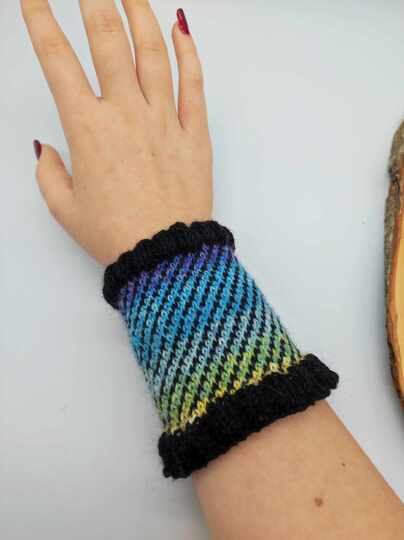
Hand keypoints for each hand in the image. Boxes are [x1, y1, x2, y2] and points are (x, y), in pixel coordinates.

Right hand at [22, 1, 212, 264]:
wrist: (166, 257)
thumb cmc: (116, 236)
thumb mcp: (66, 209)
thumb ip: (49, 173)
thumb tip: (45, 149)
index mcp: (88, 131)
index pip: (58, 62)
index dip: (40, 22)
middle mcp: (127, 115)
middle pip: (109, 41)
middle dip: (95, 0)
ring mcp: (164, 121)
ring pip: (153, 53)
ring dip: (139, 12)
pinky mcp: (194, 134)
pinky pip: (194, 85)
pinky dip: (188, 53)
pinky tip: (181, 29)